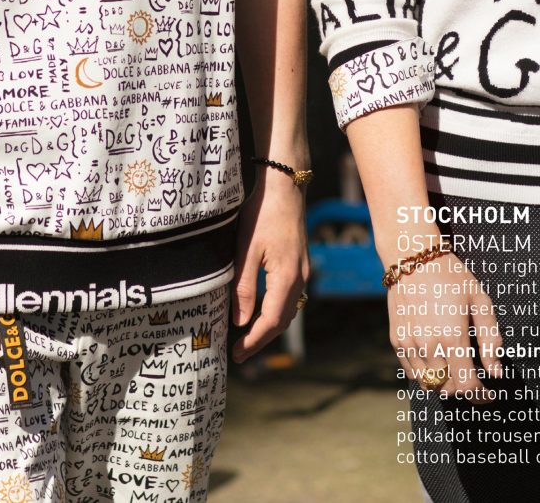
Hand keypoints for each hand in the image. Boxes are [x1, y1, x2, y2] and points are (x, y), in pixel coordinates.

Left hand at [230, 170, 309, 362]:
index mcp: (286, 277)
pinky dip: (276, 311)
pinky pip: (291, 297)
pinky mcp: (300, 262)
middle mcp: (300, 277)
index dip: (254, 341)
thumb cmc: (262, 213)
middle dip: (261, 339)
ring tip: (247, 337)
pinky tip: (261, 311)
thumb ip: (244, 287)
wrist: (284, 185)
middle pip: (283, 321)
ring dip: (269, 327)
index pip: (271, 322)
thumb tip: (241, 322)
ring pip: (289, 310)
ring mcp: (303, 270)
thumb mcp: (246, 250)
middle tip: (239, 353)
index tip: (236, 354)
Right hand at [388, 251, 501, 400]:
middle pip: (448, 389)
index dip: (481, 395)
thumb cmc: (451, 275)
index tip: (488, 392)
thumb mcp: (479, 300)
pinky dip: (426, 375)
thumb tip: (496, 372)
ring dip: (445, 384)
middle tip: (474, 377)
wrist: (412, 257)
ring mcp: (410, 344)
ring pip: (429, 384)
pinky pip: (412, 372)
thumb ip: (491, 338)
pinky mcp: (397, 340)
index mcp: (452, 336)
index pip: (467, 385)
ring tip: (455, 369)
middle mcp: (428, 345)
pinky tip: (437, 360)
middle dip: (464, 390)